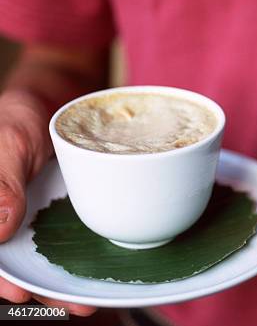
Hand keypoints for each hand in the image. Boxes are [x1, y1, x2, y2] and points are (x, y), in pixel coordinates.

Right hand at [0, 91, 95, 315]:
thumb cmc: (18, 117)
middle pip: (10, 263)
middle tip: (70, 305)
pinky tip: (95, 269)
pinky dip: (74, 258)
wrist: (53, 102)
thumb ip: (0, 182)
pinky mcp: (51, 216)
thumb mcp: (7, 143)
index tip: (20, 292)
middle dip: (37, 288)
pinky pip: (60, 241)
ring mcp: (26, 219)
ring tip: (87, 301)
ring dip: (58, 281)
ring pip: (36, 259)